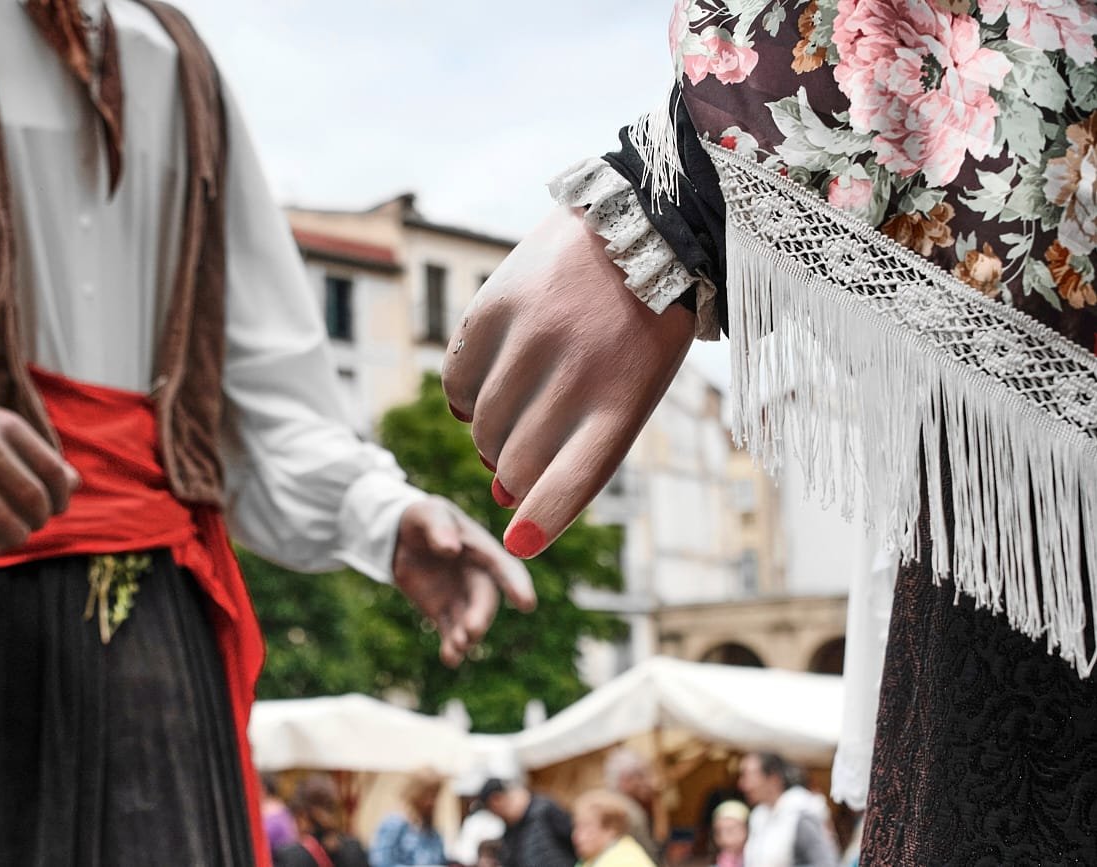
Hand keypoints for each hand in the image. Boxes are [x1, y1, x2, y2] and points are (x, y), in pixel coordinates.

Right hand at [0, 406, 80, 554]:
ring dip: (20, 535)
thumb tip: (74, 485)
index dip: (61, 497)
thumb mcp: (8, 434)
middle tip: (36, 522)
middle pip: (32, 497)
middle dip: (41, 517)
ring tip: (18, 534)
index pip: (52, 471)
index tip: (58, 508)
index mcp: (4, 426)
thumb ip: (43, 457)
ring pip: (5, 520)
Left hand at [393, 496, 536, 666]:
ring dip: (466, 637)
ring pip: (469, 622)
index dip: (518, 585)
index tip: (527, 604)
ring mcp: (461, 597)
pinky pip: (450, 632)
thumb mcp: (428, 514)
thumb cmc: (423, 519)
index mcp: (482, 551)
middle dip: (480, 617)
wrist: (402, 536)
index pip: (505, 569)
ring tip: (456, 649)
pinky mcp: (443, 612)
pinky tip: (449, 659)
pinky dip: (451, 647)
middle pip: (485, 601)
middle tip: (471, 631)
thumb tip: (451, 549)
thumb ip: (439, 528)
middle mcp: (478, 578)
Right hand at [441, 205, 693, 558]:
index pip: (572, 480)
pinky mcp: (494, 308)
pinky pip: (456, 384)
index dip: (541, 519)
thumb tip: (499, 492)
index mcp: (624, 400)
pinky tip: (494, 379)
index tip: (519, 544)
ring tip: (518, 408)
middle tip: (527, 449)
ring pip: (482, 428)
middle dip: (515, 474)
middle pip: (516, 465)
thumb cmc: (637, 333)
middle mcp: (577, 371)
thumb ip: (575, 448)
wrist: (640, 230)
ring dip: (492, 435)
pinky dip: (466, 397)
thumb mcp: (634, 391)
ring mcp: (532, 337)